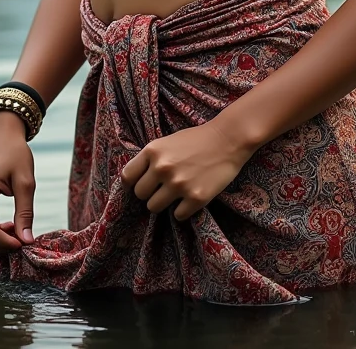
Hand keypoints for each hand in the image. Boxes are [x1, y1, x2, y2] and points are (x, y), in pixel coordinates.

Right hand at [0, 111, 35, 252]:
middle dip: (1, 244)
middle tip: (23, 240)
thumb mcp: (26, 182)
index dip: (5, 243)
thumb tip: (26, 241)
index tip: (23, 244)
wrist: (2, 135)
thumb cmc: (16, 153)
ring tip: (17, 230)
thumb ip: (25, 212)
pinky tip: (8, 225)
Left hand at [119, 120, 254, 221]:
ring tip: (176, 193)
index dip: (133, 182)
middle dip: (150, 193)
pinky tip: (190, 197)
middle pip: (140, 195)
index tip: (142, 184)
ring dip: (164, 203)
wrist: (228, 139)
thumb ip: (151, 159)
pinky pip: (177, 215)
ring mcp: (179, 184)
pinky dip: (183, 210)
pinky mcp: (196, 198)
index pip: (127, 177)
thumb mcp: (167, 142)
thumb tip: (134, 181)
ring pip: (154, 208)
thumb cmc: (196, 139)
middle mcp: (162, 168)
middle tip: (163, 188)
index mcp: (153, 151)